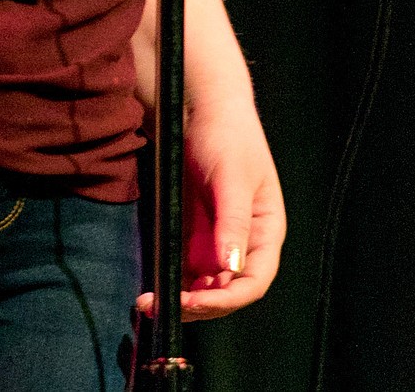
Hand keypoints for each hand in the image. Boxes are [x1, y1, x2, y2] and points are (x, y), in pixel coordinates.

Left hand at [136, 94, 285, 321]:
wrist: (201, 107)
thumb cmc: (226, 136)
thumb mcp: (231, 177)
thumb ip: (233, 222)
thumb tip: (232, 270)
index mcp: (265, 231)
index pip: (254, 281)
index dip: (227, 298)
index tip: (196, 302)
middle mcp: (244, 242)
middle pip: (226, 290)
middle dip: (198, 305)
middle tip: (163, 307)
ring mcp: (218, 240)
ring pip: (204, 285)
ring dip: (181, 298)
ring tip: (149, 303)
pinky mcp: (195, 234)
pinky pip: (185, 268)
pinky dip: (171, 281)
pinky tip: (152, 286)